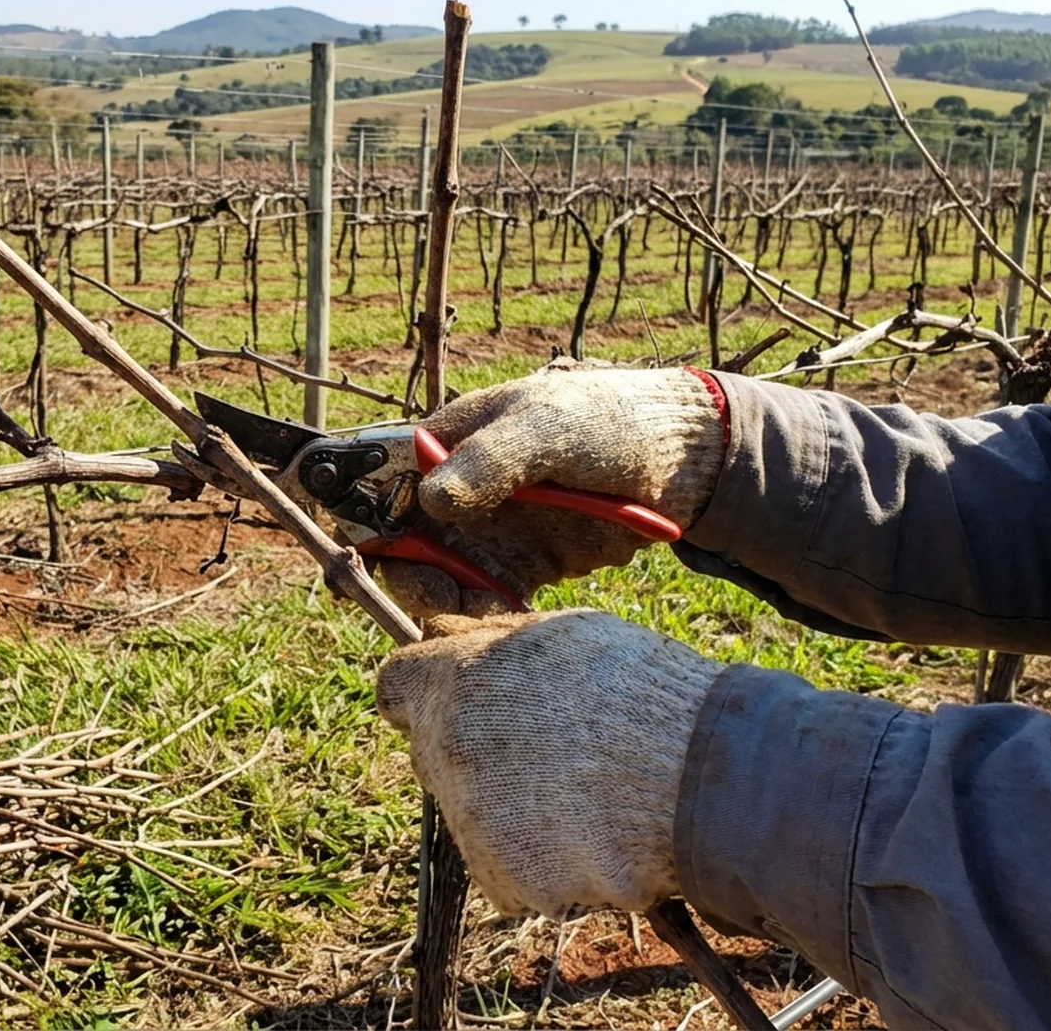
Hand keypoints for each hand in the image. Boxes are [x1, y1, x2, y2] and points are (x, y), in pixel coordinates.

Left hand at [376, 610, 725, 916]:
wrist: (697, 777)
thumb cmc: (640, 691)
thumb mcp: (562, 635)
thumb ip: (489, 638)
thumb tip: (439, 633)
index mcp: (455, 683)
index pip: (395, 688)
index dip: (425, 692)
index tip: (455, 699)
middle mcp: (448, 750)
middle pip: (433, 755)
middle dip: (473, 752)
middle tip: (545, 750)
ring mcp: (473, 819)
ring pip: (473, 816)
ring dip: (511, 810)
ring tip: (585, 794)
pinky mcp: (505, 878)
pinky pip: (508, 870)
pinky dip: (541, 863)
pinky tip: (590, 836)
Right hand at [379, 363, 727, 617]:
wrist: (683, 460)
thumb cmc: (607, 421)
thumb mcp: (545, 428)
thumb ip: (488, 461)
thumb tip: (430, 499)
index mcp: (452, 444)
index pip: (387, 481)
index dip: (367, 514)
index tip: (375, 551)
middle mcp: (461, 493)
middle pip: (407, 543)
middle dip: (412, 575)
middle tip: (436, 600)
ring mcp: (492, 533)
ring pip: (443, 580)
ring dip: (447, 605)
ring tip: (470, 620)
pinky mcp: (524, 569)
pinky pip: (488, 602)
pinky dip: (486, 620)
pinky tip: (500, 630)